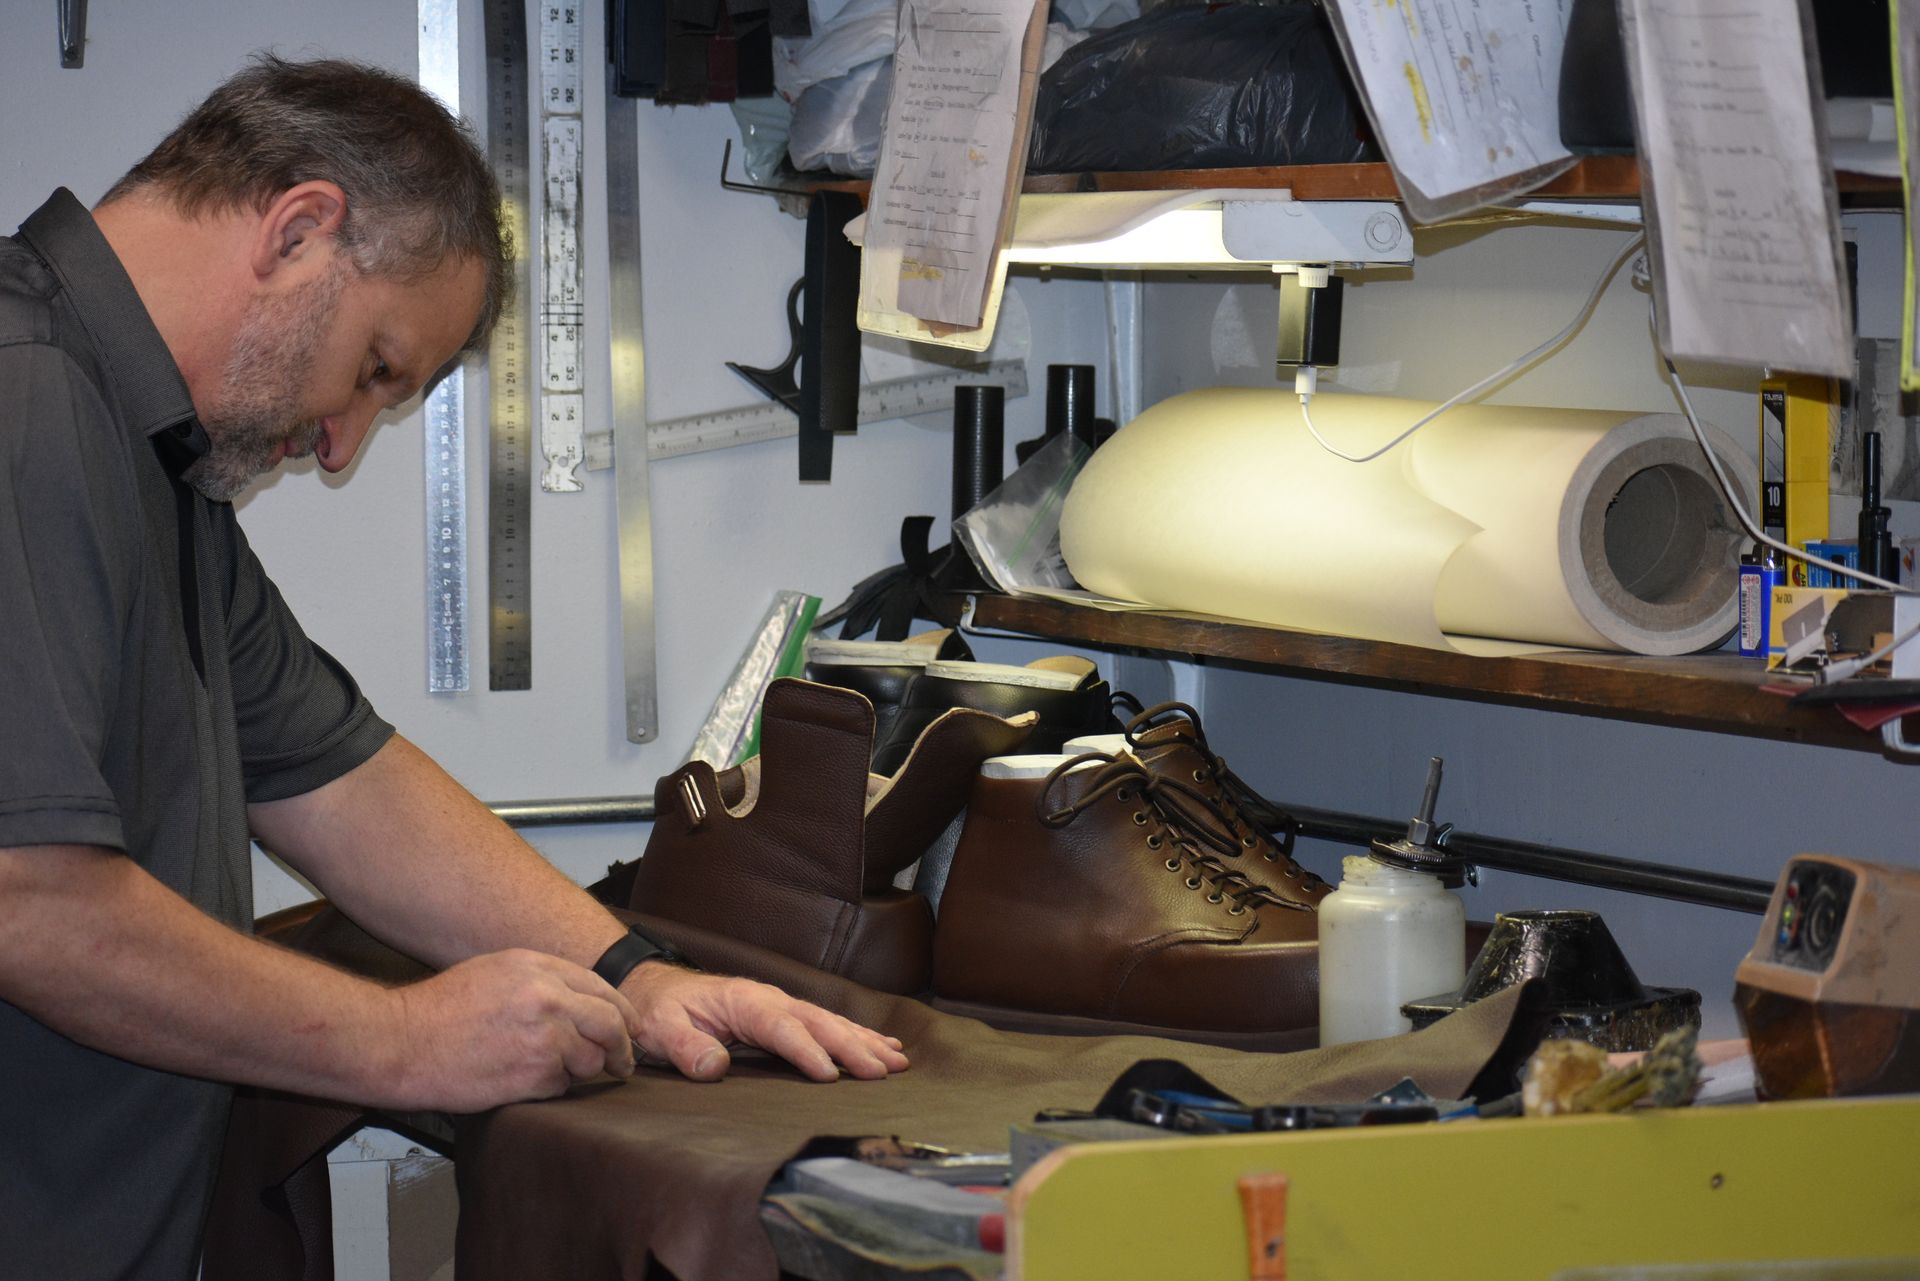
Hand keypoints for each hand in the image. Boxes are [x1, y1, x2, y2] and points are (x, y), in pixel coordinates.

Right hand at [385, 949, 641, 1111]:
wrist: (402, 1042)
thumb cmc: (441, 1009)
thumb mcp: (495, 971)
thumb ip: (541, 980)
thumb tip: (582, 1000)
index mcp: (538, 967)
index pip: (601, 988)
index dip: (622, 1011)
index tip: (630, 1027)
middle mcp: (547, 997)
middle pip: (610, 1023)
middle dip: (622, 1047)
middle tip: (623, 1064)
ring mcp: (543, 1036)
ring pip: (589, 1059)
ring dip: (579, 1070)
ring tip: (549, 1070)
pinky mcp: (533, 1073)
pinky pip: (562, 1085)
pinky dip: (551, 1088)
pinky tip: (523, 1081)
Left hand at [621, 962, 909, 1083]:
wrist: (654, 988)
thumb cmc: (658, 1010)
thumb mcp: (660, 1029)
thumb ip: (686, 1048)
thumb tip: (713, 1067)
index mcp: (744, 1002)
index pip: (782, 1028)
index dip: (807, 1052)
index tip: (831, 1076)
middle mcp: (770, 999)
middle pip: (819, 1023)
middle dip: (853, 1047)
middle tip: (884, 1071)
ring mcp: (780, 1005)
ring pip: (831, 1022)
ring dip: (864, 1041)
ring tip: (898, 1060)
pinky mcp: (784, 1014)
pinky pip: (826, 1024)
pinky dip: (857, 1034)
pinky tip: (883, 1044)